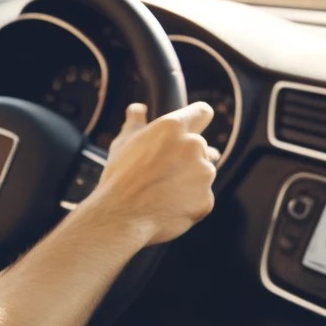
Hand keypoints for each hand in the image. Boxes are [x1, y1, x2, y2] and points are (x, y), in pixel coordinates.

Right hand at [79, 101, 217, 246]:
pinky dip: (189, 203)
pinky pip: (201, 198)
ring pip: (203, 173)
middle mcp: (194, 145)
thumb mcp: (123, 144)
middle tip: (164, 171)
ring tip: (162, 192)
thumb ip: (135, 122)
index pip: (202, 112)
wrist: (121, 216)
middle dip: (187, 157)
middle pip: (202, 147)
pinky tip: (168, 207)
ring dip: (190, 180)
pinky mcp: (206, 200)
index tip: (192, 126)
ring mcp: (204, 174)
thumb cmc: (119, 177)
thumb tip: (138, 108)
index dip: (196, 119)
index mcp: (173, 127)